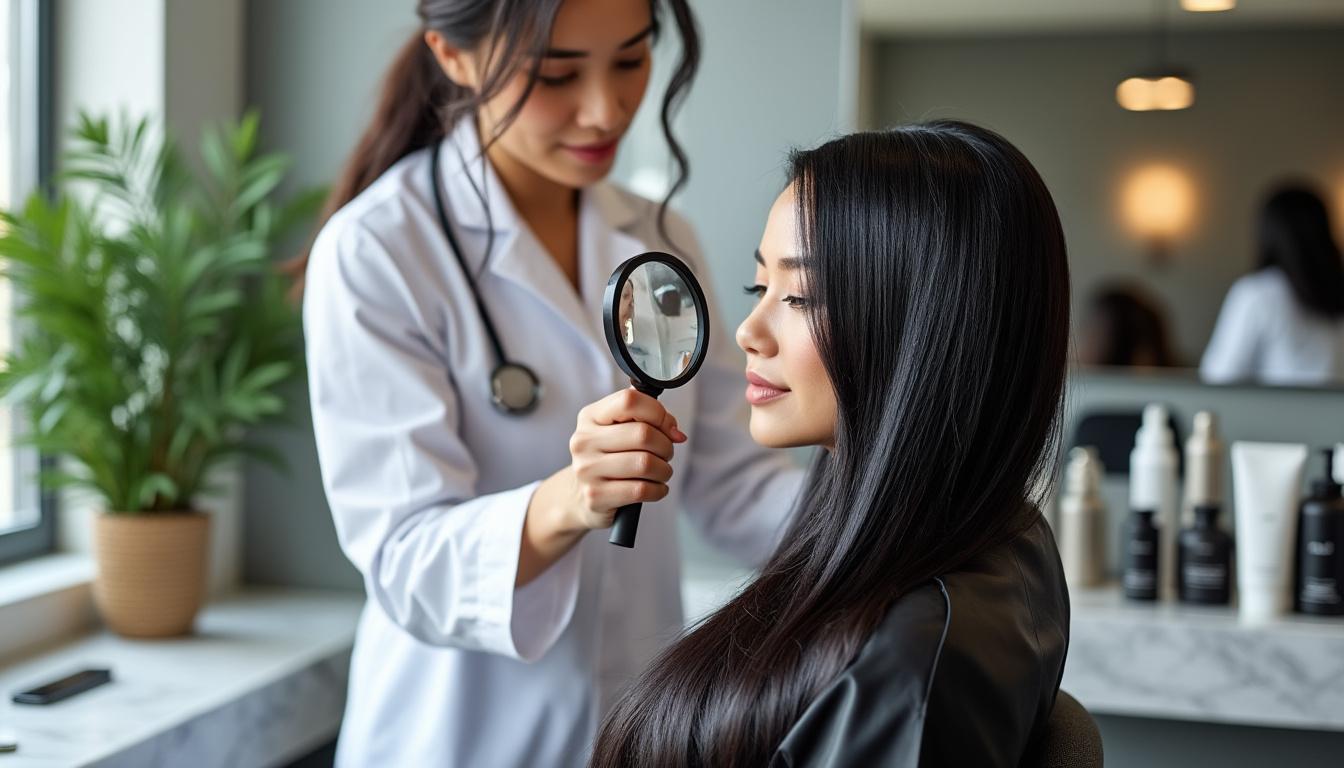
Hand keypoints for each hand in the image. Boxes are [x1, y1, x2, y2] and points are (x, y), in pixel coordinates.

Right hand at [563, 387, 686, 529]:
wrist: (580, 497)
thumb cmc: (609, 459)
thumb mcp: (619, 431)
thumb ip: (646, 418)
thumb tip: (674, 431)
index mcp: (590, 417)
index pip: (629, 401)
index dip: (657, 413)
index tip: (668, 427)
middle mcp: (584, 441)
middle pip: (643, 434)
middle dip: (666, 446)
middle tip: (665, 454)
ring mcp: (587, 470)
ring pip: (645, 464)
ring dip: (664, 470)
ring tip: (661, 472)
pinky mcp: (595, 496)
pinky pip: (641, 490)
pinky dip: (658, 490)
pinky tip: (655, 488)